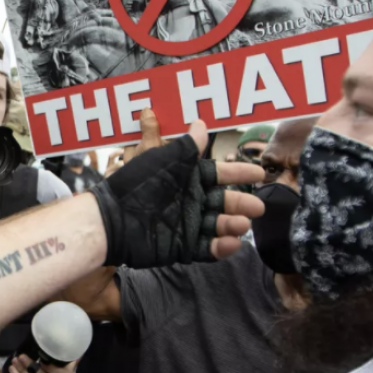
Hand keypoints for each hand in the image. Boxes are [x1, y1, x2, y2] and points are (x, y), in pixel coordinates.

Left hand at [89, 120, 264, 267]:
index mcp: (187, 179)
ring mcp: (187, 225)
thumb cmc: (137, 185)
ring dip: (233, 224)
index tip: (259, 173)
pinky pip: (206, 248)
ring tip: (242, 224)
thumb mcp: (164, 160)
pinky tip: (231, 243)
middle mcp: (190, 201)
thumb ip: (186, 147)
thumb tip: (201, 123)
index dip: (238, 173)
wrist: (113, 220)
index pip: (219, 174)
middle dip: (241, 203)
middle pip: (224, 202)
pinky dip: (221, 247)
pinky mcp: (182, 248)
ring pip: (219, 225)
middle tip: (258, 207)